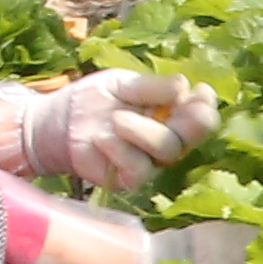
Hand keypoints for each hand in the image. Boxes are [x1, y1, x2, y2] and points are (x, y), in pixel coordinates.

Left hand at [13, 69, 215, 194]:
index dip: (206, 105)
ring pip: (166, 151)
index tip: (200, 91)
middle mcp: (166, 139)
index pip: (201, 115)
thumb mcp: (120, 84)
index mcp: (171, 113)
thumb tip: (183, 85)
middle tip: (170, 105)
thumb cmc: (92, 100)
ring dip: (143, 131)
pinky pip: (137, 168)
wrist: (57, 121)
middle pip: (192, 135)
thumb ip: (150, 87)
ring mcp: (149, 161)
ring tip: (116, 119)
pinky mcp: (128, 179)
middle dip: (187, 120)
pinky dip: (120, 150)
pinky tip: (102, 138)